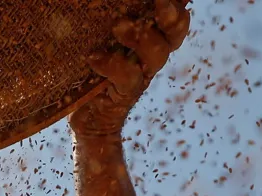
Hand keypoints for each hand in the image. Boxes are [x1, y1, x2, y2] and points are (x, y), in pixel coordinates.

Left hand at [69, 0, 190, 138]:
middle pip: (173, 33)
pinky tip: (93, 57)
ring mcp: (141, 75)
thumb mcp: (98, 43)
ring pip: (157, 53)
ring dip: (141, 36)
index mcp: (148, 38)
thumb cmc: (88, 73)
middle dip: (171, 15)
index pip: (173, 19)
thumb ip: (105, 24)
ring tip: (118, 25)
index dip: (175, 7)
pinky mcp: (124, 94)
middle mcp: (150, 56)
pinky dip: (111, 64)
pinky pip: (128, 77)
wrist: (87, 119)